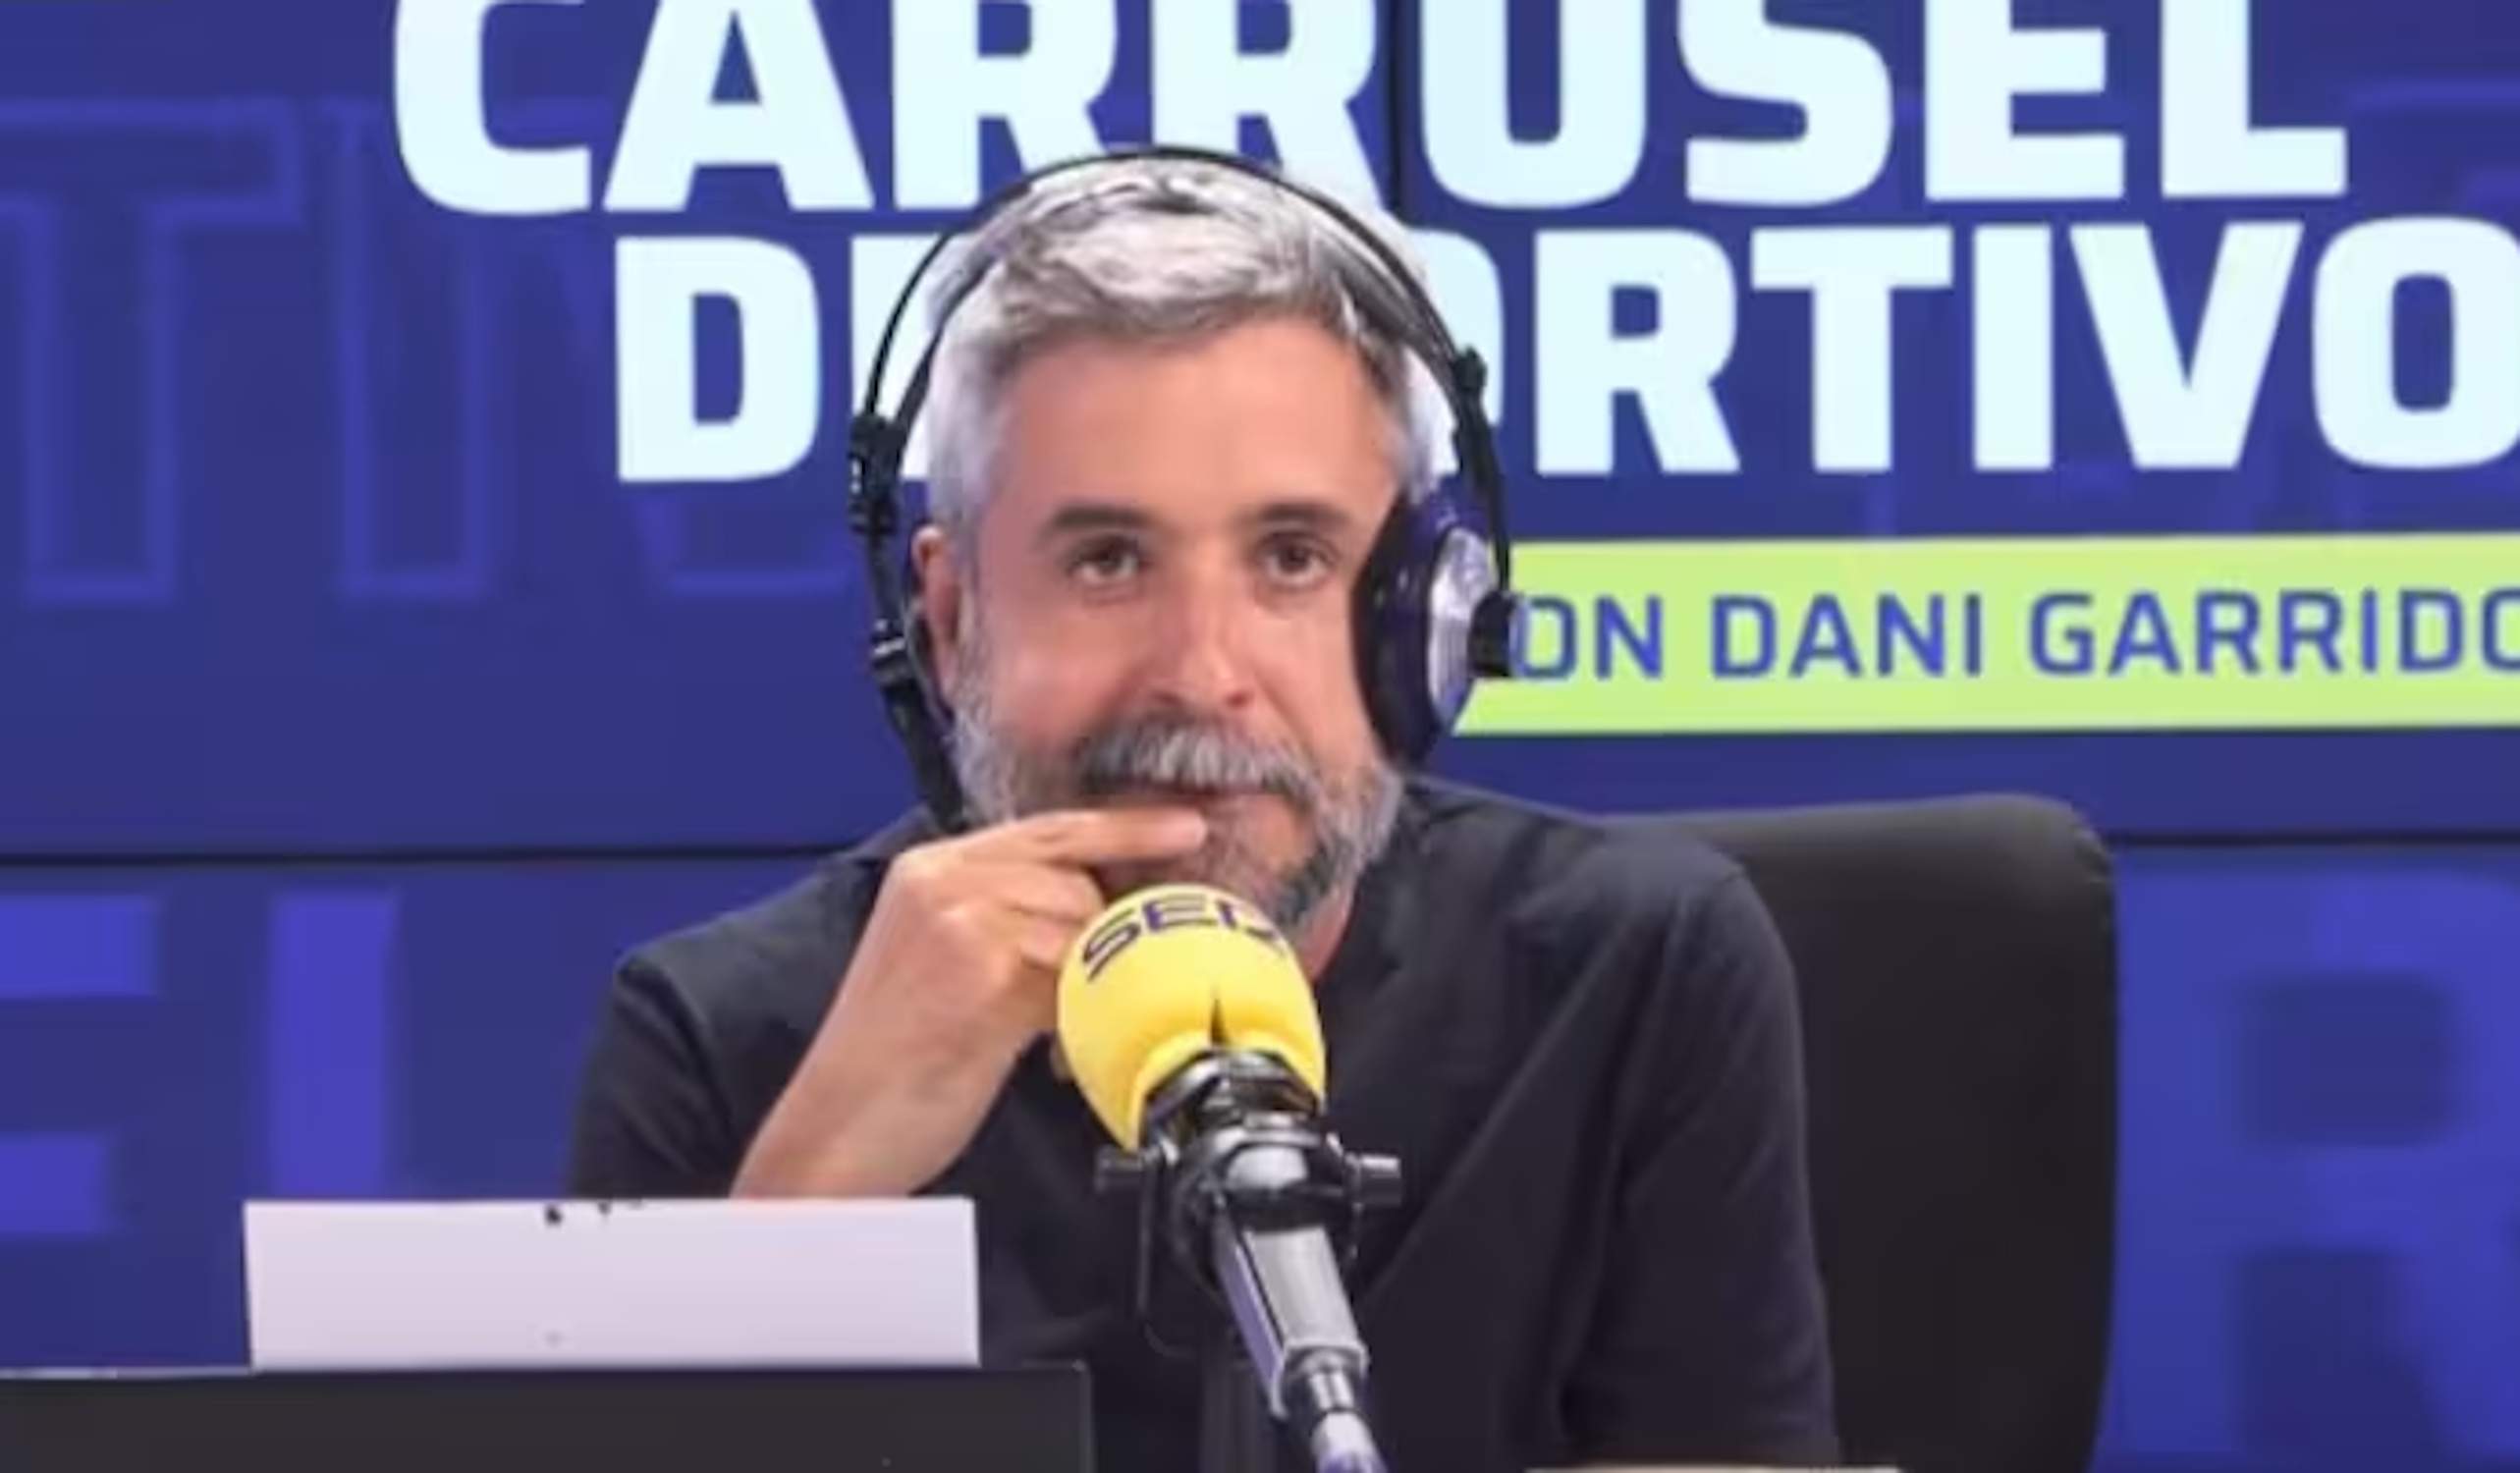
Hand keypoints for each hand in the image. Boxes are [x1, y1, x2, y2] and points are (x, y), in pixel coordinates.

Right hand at [732, 807, 1207, 1198]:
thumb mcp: (944, 965)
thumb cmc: (893, 1062)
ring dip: (1095, 985)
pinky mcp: (982, 973)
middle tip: (1133, 974)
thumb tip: (1101, 916)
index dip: (1124, 827)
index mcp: (929, 870)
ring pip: (1081, 929)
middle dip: (1114, 929)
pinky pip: (1073, 983)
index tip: (1186, 827)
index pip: (1049, 829)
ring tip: (1069, 1035)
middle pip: (1075, 879)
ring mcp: (959, 921)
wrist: (836, 1131)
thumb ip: (1008, 922)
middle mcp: (941, 882)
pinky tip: (1059, 1057)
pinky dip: (1081, 1023)